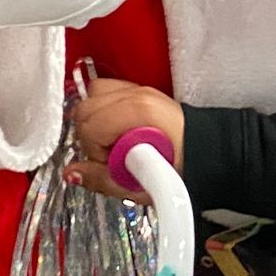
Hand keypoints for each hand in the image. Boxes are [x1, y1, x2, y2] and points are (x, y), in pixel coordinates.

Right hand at [70, 79, 184, 195]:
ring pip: (91, 96)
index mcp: (137, 113)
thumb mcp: (137, 186)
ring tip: (114, 142)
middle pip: (84, 109)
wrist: (203, 153)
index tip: (110, 165)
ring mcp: (139, 89)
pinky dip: (103, 110)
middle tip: (109, 156)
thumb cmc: (177, 169)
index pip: (88, 127)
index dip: (93, 153)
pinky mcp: (139, 90)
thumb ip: (101, 179)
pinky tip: (118, 129)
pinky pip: (105, 92)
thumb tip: (71, 173)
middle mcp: (137, 95)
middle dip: (90, 137)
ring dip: (95, 121)